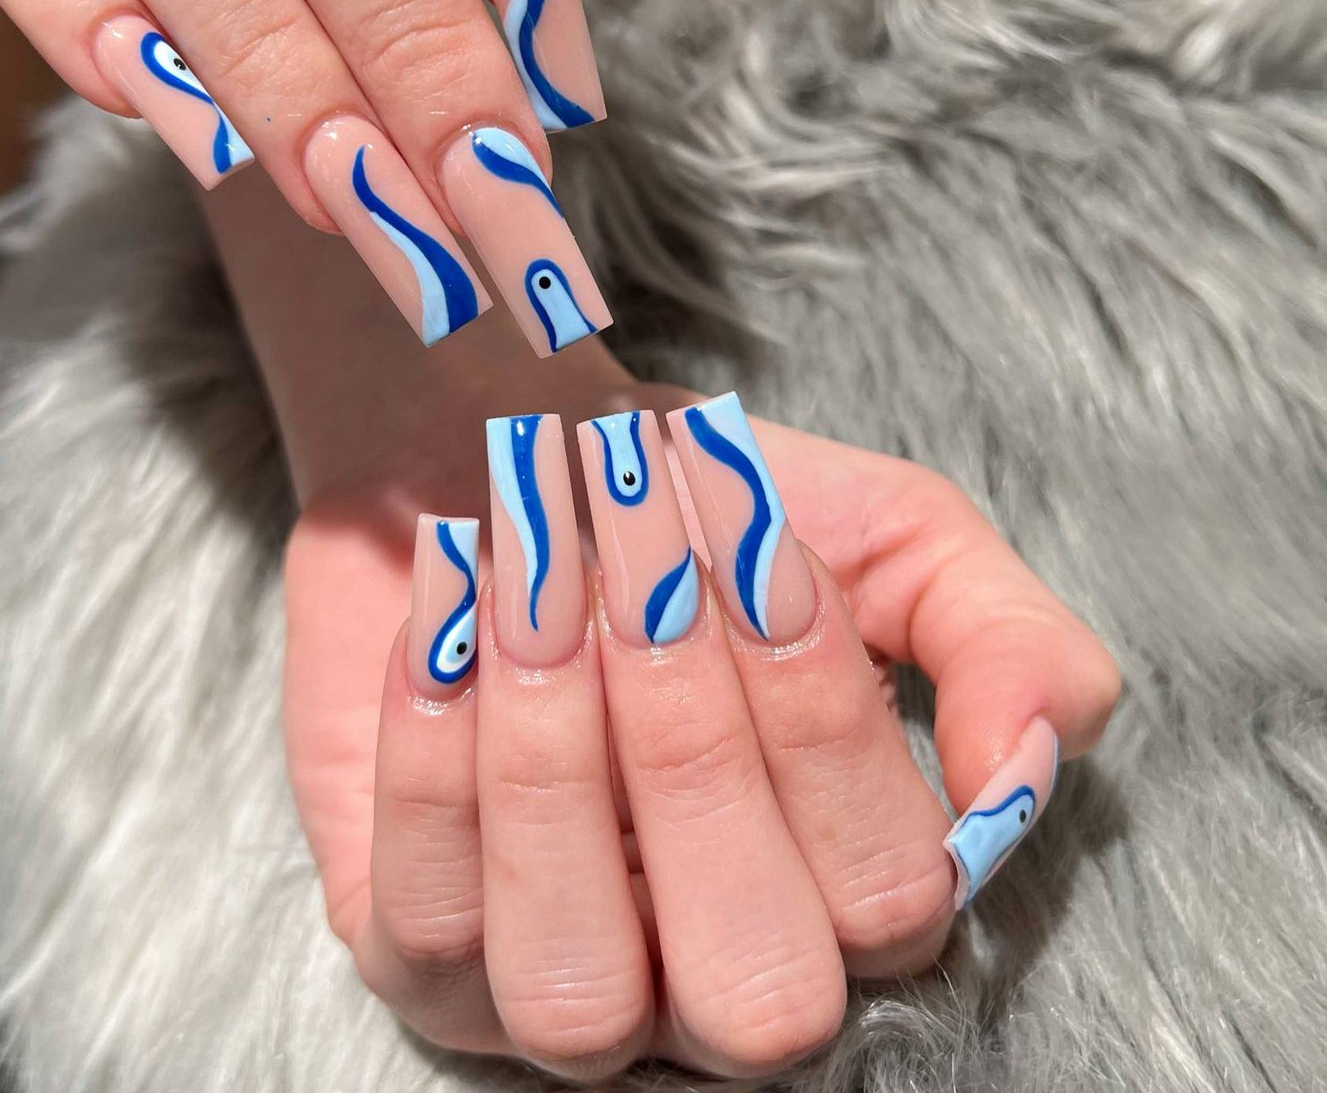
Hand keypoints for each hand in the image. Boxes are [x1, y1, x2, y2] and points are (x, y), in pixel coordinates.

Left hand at [284, 362, 1120, 1080]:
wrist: (512, 456)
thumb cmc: (700, 507)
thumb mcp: (890, 536)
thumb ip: (1002, 637)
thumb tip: (1027, 763)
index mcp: (847, 892)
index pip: (887, 892)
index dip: (817, 706)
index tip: (750, 534)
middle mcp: (717, 982)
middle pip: (753, 988)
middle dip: (692, 743)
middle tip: (641, 561)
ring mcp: (561, 990)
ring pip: (575, 989)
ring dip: (556, 761)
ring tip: (536, 579)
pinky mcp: (418, 955)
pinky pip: (427, 919)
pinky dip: (438, 752)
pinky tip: (453, 620)